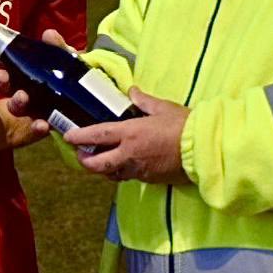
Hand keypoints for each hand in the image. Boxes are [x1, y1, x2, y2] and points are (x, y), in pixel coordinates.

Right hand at [0, 28, 72, 135]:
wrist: (86, 104)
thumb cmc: (68, 76)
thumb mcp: (65, 59)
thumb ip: (58, 47)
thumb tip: (49, 34)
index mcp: (23, 72)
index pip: (2, 62)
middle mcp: (22, 89)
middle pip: (4, 86)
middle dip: (1, 81)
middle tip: (3, 76)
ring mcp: (31, 108)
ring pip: (16, 106)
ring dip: (16, 101)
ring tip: (23, 97)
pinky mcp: (44, 123)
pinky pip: (38, 126)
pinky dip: (38, 126)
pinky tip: (43, 124)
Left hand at [63, 87, 190, 183]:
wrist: (203, 150)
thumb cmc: (184, 126)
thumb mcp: (163, 108)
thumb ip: (144, 101)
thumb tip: (132, 92)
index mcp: (131, 134)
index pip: (98, 135)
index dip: (80, 137)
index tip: (68, 136)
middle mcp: (130, 154)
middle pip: (98, 164)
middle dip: (85, 161)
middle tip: (81, 154)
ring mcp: (139, 170)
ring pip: (112, 174)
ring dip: (103, 168)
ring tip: (100, 160)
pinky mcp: (149, 180)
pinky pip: (129, 177)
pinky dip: (121, 171)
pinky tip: (124, 164)